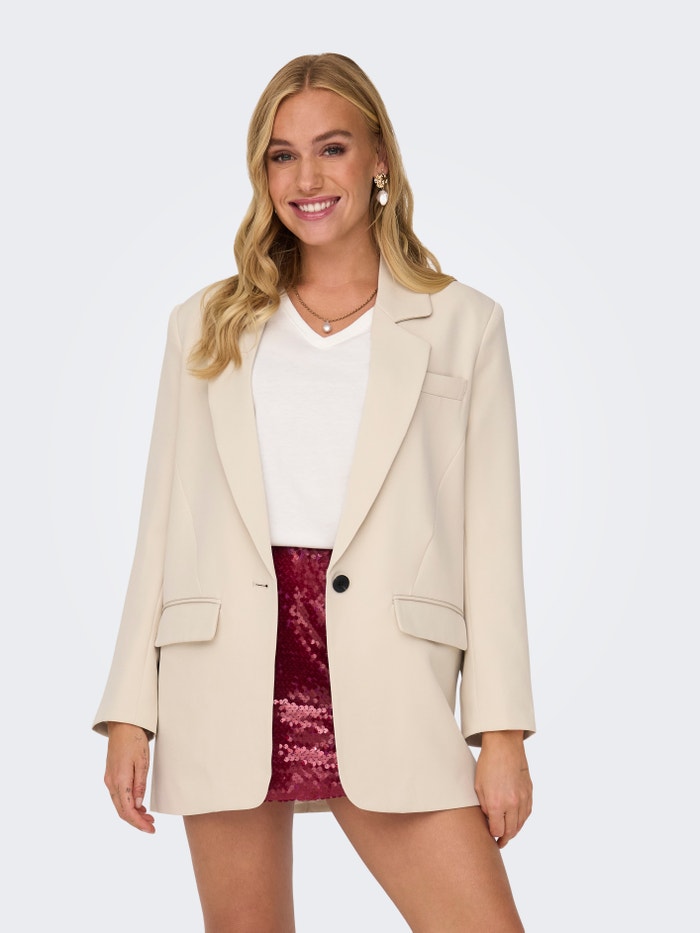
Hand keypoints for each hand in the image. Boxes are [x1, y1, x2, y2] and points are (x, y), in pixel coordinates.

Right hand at [104, 722, 155, 832]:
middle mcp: (111, 782)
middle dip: (136, 821)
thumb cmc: (135, 740)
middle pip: (122, 811)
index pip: (127, 811)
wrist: (122, 725)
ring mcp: (109, 779)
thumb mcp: (143, 762)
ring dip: (133, 813)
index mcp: (120, 780)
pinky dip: (128, 804)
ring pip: (119, 804)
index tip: (151, 829)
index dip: (138, 823)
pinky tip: (139, 805)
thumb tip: (138, 806)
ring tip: (148, 817)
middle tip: (152, 826)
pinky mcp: (111, 775)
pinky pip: (118, 796)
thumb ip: (139, 785)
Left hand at [474, 730, 531, 847]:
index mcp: (496, 803)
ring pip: (520, 824)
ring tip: (508, 834)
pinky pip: (527, 813)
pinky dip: (522, 820)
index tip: (490, 837)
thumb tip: (488, 820)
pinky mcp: (529, 792)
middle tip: (500, 842)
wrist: (504, 745)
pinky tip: (517, 821)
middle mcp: (511, 804)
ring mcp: (522, 798)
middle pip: (510, 831)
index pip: (497, 830)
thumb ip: (483, 806)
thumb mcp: (478, 786)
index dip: (493, 835)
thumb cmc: (488, 764)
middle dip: (504, 838)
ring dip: (514, 831)